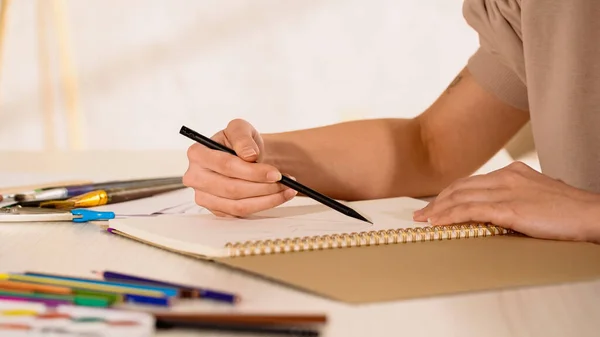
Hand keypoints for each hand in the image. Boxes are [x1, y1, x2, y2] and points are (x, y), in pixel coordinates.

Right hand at [183, 119, 296, 216]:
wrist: (244, 156)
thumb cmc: (240, 142)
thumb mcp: (241, 129)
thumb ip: (243, 138)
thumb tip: (249, 155)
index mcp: (197, 153)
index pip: (226, 166)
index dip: (252, 172)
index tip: (276, 173)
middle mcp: (195, 177)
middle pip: (232, 189)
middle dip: (263, 187)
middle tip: (286, 183)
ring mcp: (204, 197)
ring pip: (237, 205)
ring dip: (267, 199)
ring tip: (287, 190)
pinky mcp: (216, 210)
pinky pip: (240, 214)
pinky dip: (263, 206)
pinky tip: (278, 197)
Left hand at [412, 161, 599, 242]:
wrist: (592, 214)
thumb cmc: (569, 211)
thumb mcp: (538, 198)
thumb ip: (517, 200)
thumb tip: (499, 213)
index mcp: (513, 173)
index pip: (471, 182)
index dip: (449, 194)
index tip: (435, 205)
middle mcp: (506, 177)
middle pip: (461, 187)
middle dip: (437, 202)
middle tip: (420, 214)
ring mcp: (507, 191)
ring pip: (461, 197)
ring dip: (438, 209)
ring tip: (423, 219)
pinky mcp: (509, 207)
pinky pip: (469, 210)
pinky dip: (449, 216)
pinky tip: (437, 222)